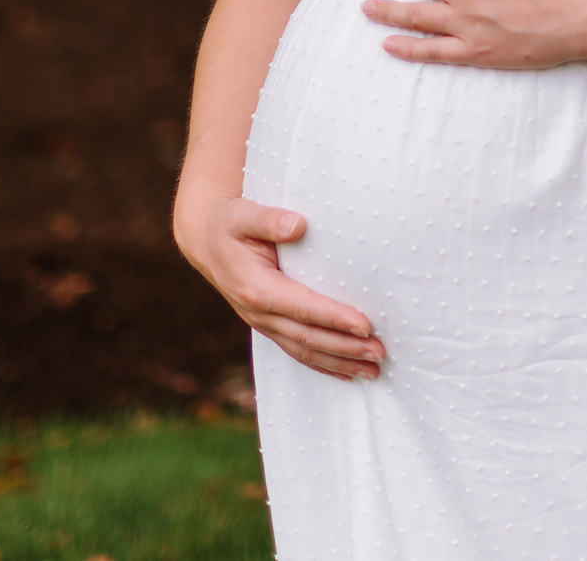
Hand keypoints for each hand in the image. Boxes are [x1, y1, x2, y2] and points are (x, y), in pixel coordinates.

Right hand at [174, 193, 385, 381]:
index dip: (334, 318)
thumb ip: (269, 219)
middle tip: (380, 353)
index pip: (302, 308)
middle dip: (346, 348)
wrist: (206, 241)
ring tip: (373, 370)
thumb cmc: (229, 223)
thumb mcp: (243, 215)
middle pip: (308, 337)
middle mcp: (258, 313)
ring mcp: (263, 323)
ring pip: (305, 351)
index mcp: (255, 288)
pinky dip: (324, 364)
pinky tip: (348, 373)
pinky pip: (298, 351)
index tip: (365, 325)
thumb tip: (298, 224)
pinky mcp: (270, 326)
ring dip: (340, 363)